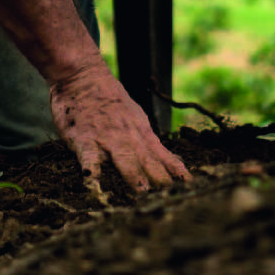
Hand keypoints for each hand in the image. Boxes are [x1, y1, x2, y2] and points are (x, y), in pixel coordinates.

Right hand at [48, 58, 190, 200]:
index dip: (177, 171)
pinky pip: (89, 159)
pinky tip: (94, 188)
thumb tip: (164, 160)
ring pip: (124, 159)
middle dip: (161, 180)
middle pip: (148, 161)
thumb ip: (145, 140)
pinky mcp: (84, 139)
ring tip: (144, 194)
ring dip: (135, 177)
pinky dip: (93, 173)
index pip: (163, 155)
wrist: (83, 77)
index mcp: (141, 132)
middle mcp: (128, 136)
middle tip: (173, 197)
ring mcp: (107, 138)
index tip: (191, 186)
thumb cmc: (108, 99)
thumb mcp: (133, 116)